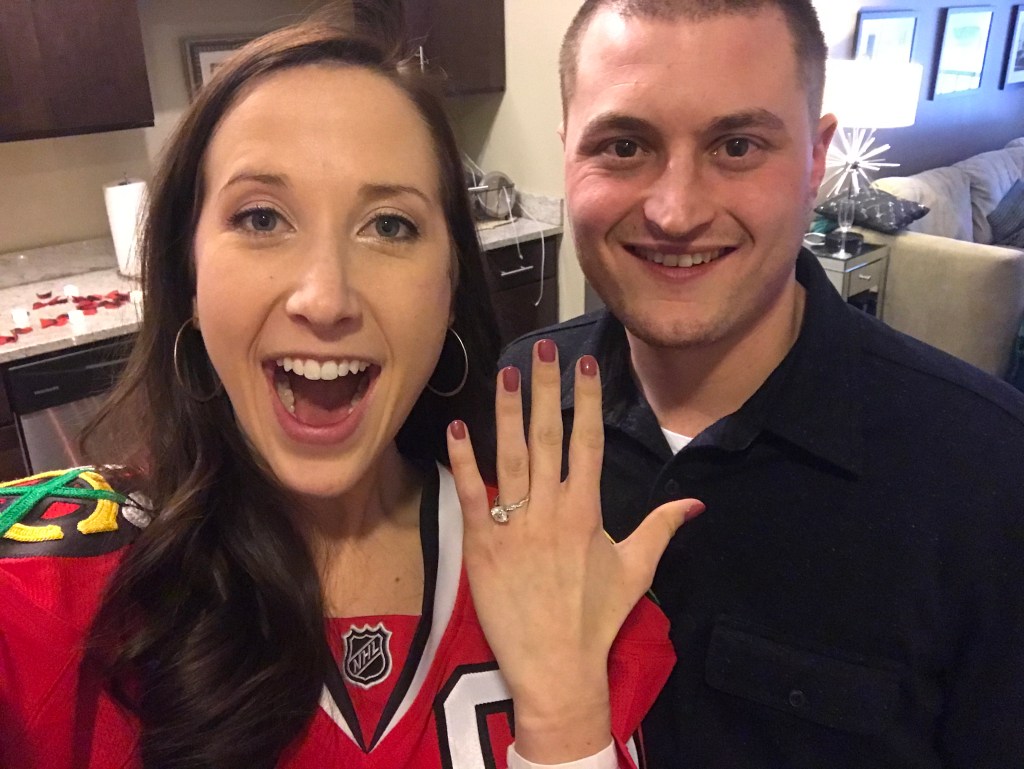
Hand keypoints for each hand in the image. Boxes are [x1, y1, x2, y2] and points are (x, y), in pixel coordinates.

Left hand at [447, 339, 703, 762]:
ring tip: (504, 373)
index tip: (584, 364)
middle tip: (541, 349)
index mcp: (587, 510)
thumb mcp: (636, 570)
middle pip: (548, 437)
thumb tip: (696, 502)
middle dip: (545, 389)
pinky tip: (457, 428)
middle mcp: (551, 508)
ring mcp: (514, 525)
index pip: (588, 442)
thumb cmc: (597, 618)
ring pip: (509, 456)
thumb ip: (662, 528)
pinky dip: (463, 461)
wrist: (557, 669)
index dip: (585, 400)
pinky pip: (471, 496)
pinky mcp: (482, 545)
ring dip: (505, 412)